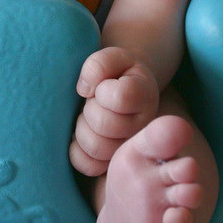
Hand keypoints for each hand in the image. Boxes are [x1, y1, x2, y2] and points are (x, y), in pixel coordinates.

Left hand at [69, 47, 158, 176]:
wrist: (120, 88)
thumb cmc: (115, 73)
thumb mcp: (111, 57)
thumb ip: (99, 64)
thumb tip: (85, 91)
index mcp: (146, 95)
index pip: (120, 97)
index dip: (103, 89)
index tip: (104, 85)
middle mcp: (143, 127)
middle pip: (104, 124)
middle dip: (90, 108)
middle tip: (95, 101)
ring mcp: (128, 149)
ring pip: (96, 147)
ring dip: (83, 128)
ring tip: (91, 117)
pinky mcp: (110, 164)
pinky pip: (88, 165)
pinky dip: (77, 150)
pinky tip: (83, 133)